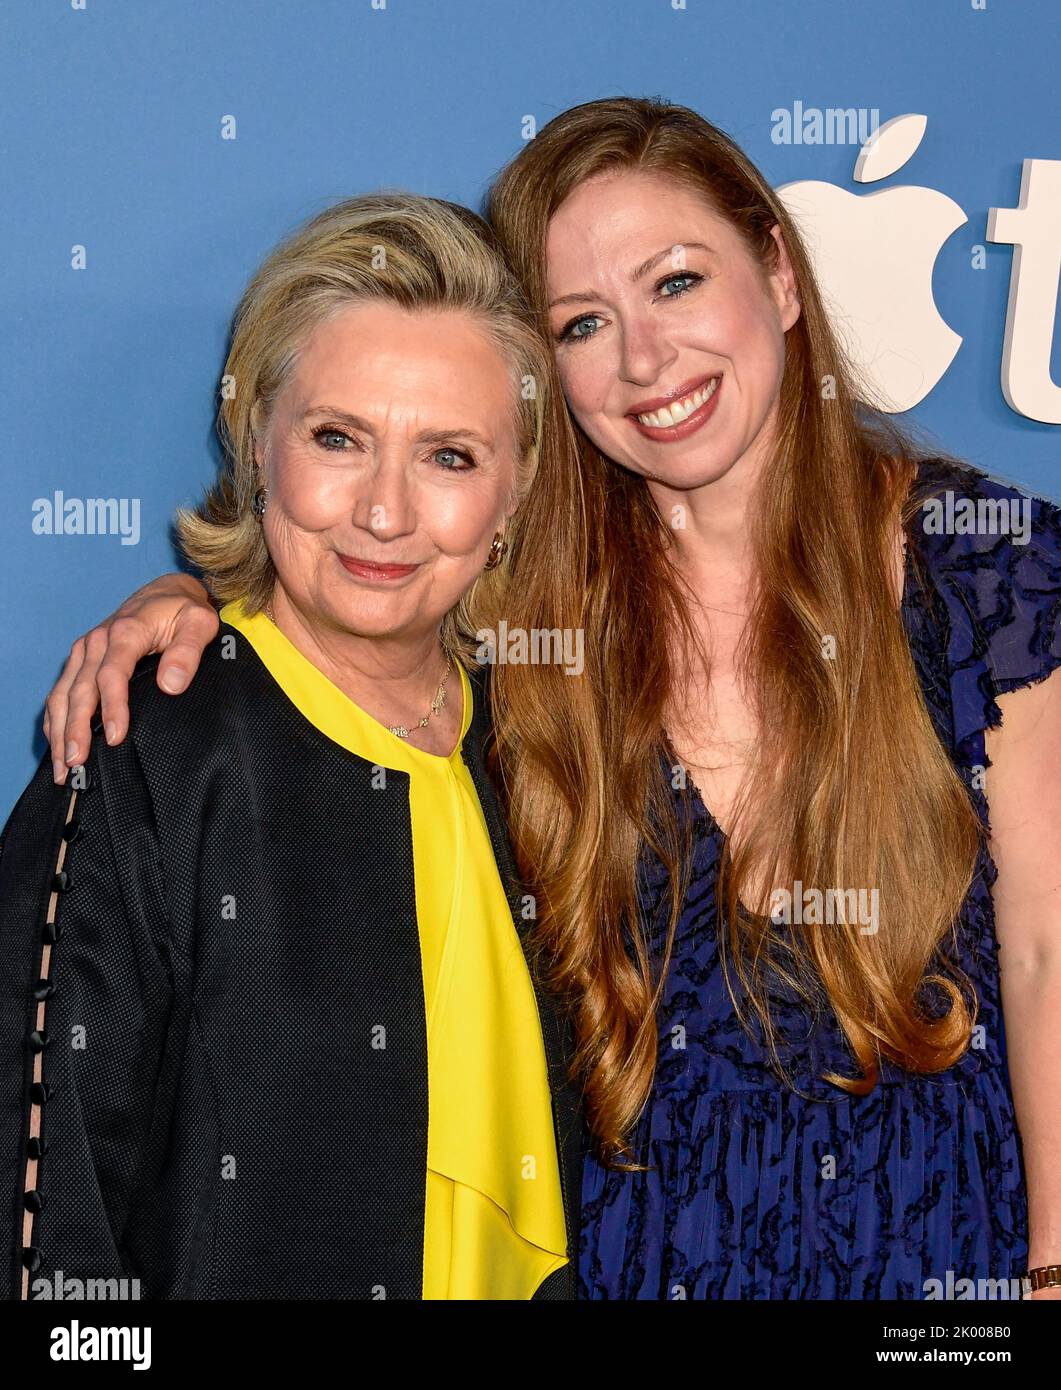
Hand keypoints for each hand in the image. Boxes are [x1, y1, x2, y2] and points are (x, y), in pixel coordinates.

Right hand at [44, 573, 218, 782]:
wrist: (167, 593)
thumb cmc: (185, 610)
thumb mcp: (200, 623)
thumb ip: (188, 651)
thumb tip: (171, 683)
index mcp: (126, 631)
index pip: (112, 674)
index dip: (112, 707)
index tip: (116, 737)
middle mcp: (98, 640)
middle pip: (80, 690)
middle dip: (75, 729)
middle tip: (77, 763)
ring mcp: (86, 649)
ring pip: (63, 693)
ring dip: (60, 730)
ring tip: (63, 766)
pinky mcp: (82, 658)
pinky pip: (61, 690)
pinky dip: (56, 719)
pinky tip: (58, 744)